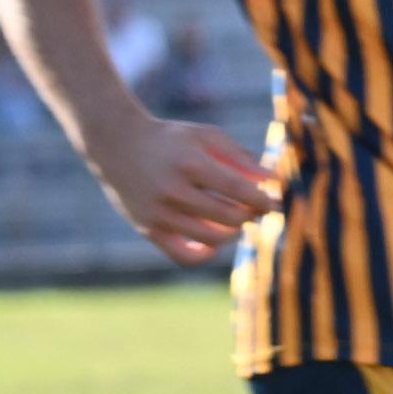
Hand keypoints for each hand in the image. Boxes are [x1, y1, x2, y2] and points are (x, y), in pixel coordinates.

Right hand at [88, 118, 281, 265]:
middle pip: (229, 217)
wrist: (117, 144)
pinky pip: (185, 256)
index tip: (275, 202)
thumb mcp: (205, 136)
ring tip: (236, 219)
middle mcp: (173, 191)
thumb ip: (240, 157)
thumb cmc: (170, 139)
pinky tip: (214, 239)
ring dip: (233, 232)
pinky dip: (206, 253)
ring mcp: (159, 214)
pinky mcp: (148, 229)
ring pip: (212, 238)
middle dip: (250, 215)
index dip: (263, 200)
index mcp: (190, 164)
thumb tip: (274, 179)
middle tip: (255, 208)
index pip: (238, 191)